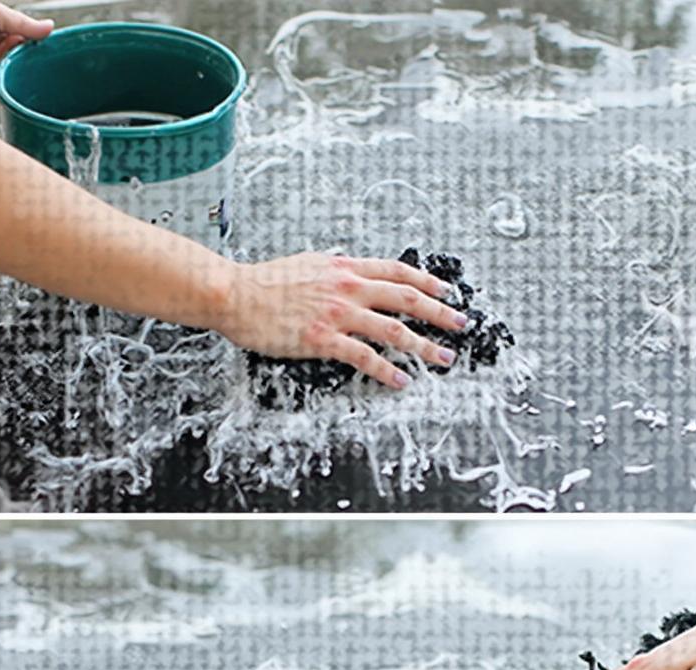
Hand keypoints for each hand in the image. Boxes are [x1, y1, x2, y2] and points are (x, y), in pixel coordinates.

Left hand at [0, 0, 52, 95]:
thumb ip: (25, 25)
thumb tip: (50, 27)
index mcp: (8, 36)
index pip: (30, 50)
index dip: (39, 58)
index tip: (50, 66)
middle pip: (21, 70)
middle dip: (26, 77)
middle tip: (32, 80)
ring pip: (9, 83)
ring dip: (12, 87)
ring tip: (15, 86)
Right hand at [218, 253, 464, 389]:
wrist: (234, 294)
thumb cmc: (265, 282)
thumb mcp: (307, 263)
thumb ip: (334, 268)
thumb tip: (350, 265)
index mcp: (344, 268)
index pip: (396, 271)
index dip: (426, 282)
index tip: (447, 291)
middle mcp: (347, 287)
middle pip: (405, 298)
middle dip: (439, 313)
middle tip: (461, 325)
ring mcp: (337, 314)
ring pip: (393, 330)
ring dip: (424, 346)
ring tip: (443, 358)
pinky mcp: (323, 339)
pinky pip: (365, 357)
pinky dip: (387, 370)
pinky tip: (402, 380)